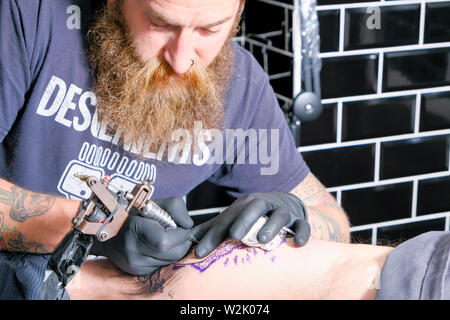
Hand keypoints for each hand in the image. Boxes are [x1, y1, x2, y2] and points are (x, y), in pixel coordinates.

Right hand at [91, 197, 193, 274]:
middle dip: (182, 242)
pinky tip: (158, 246)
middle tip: (178, 232)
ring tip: (167, 237)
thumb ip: (176, 208)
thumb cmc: (135, 212)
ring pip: (170, 261)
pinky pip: (162, 265)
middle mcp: (133, 251)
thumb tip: (188, 225)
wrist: (109, 228)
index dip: (180, 234)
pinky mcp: (137, 271)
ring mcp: (135, 264)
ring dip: (175, 249)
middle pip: (173, 254)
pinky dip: (166, 256)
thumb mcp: (155, 202)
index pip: (166, 241)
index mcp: (135, 230)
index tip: (181, 226)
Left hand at [192, 192, 309, 257]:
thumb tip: (189, 238)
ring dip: (272, 226)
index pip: (227, 219)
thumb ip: (214, 228)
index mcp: (246, 204)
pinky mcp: (299, 220)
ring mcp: (282, 211)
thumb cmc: (254, 214)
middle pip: (255, 208)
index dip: (213, 234)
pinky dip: (302, 233)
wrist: (286, 202)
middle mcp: (264, 205)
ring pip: (279, 215)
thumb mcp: (235, 217)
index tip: (201, 252)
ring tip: (263, 239)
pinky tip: (298, 243)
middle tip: (235, 235)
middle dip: (244, 220)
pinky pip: (303, 225)